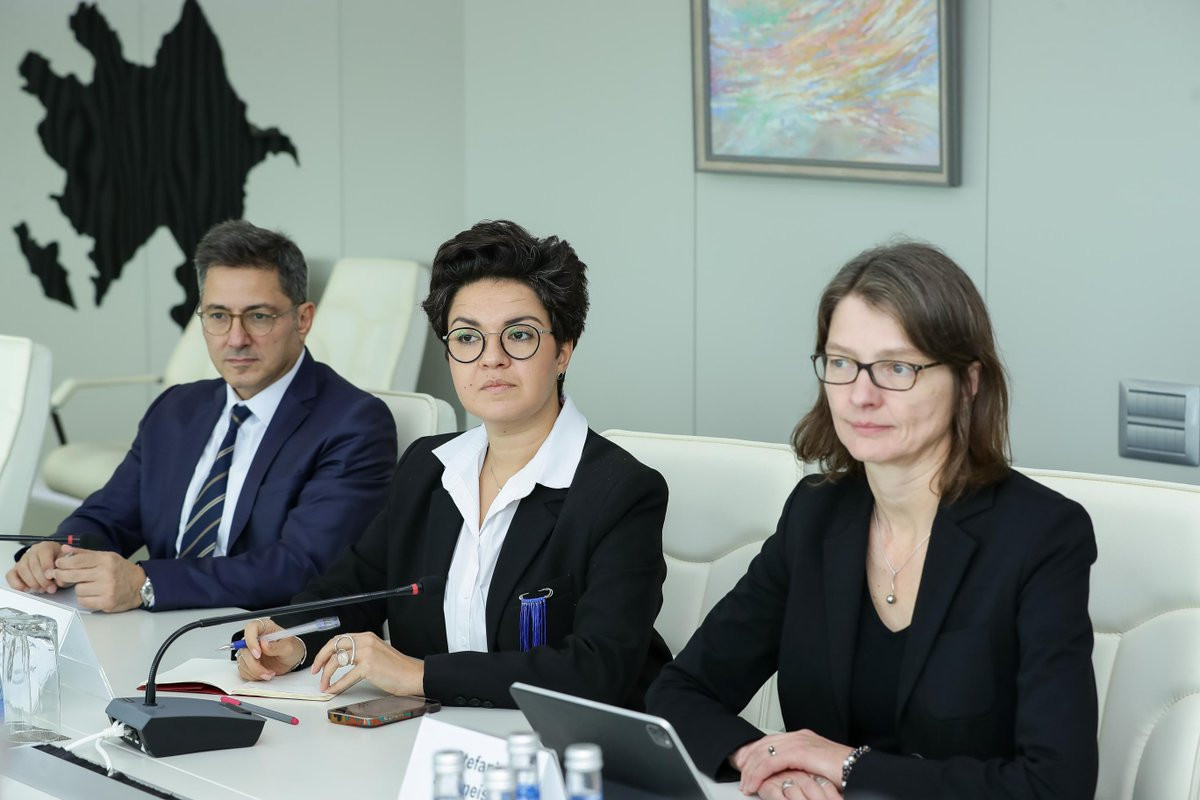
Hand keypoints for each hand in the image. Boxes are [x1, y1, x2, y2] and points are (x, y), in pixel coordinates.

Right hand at [6, 541, 62, 592]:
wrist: (53, 559)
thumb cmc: (60, 560)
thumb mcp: (67, 561)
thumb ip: (65, 568)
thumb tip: (60, 580)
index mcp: (46, 546)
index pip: (44, 554)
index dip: (46, 566)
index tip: (51, 576)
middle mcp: (33, 551)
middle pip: (33, 564)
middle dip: (42, 579)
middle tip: (50, 588)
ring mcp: (23, 560)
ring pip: (23, 570)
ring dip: (32, 583)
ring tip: (42, 589)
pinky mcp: (16, 569)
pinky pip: (11, 575)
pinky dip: (17, 584)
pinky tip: (26, 589)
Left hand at [50, 544, 144, 611]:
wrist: (141, 585)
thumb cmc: (121, 570)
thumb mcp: (107, 557)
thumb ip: (85, 553)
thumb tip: (65, 548)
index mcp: (106, 560)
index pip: (77, 560)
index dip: (63, 563)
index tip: (58, 564)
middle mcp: (106, 573)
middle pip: (72, 575)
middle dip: (62, 575)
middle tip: (59, 575)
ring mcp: (107, 589)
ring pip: (78, 590)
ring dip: (79, 588)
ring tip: (88, 586)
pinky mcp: (106, 602)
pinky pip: (83, 601)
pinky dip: (85, 599)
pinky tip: (92, 594)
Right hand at [236, 618, 304, 680]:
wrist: (292, 660)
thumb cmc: (292, 648)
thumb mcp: (289, 647)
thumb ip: (277, 646)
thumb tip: (264, 644)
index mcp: (265, 627)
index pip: (251, 628)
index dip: (251, 640)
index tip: (258, 653)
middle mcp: (255, 638)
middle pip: (244, 648)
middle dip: (254, 663)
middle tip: (265, 670)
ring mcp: (250, 650)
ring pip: (242, 661)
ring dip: (255, 671)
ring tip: (269, 673)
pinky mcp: (248, 662)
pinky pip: (244, 670)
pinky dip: (253, 675)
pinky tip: (264, 674)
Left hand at [311, 631, 424, 696]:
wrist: (412, 675)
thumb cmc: (398, 668)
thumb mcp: (378, 653)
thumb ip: (361, 652)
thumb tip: (342, 661)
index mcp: (367, 636)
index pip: (339, 639)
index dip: (326, 650)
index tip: (320, 661)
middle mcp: (366, 641)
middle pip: (333, 645)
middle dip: (320, 659)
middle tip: (315, 671)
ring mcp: (367, 652)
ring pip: (336, 661)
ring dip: (326, 674)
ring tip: (324, 684)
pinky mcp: (368, 666)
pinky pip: (345, 677)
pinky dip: (336, 685)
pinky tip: (332, 690)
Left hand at [733, 731, 851, 795]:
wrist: (859, 770)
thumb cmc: (842, 772)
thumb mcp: (815, 768)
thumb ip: (799, 767)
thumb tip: (786, 776)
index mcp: (802, 738)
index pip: (769, 742)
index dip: (754, 755)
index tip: (745, 768)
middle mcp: (798, 736)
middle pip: (762, 745)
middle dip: (748, 762)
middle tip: (741, 778)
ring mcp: (799, 741)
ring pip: (763, 754)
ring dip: (750, 771)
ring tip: (746, 785)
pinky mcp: (799, 751)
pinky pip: (770, 763)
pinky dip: (758, 774)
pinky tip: (754, 784)